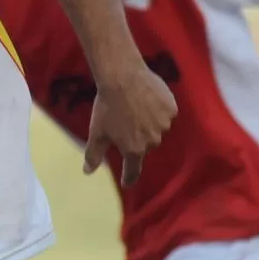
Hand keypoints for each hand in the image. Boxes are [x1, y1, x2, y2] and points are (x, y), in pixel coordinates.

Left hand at [84, 66, 176, 186]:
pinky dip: (158, 109)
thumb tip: (87, 172)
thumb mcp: (97, 132)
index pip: (133, 170)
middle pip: (146, 145)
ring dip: (149, 123)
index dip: (129, 177)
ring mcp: (164, 125)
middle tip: (125, 120)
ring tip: (136, 107)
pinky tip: (147, 98)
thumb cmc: (106, 106)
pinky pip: (166, 113)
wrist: (122, 77)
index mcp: (134, 150)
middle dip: (137, 137)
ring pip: (157, 128)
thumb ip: (93, 154)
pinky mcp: (171, 109)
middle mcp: (152, 141)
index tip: (127, 182)